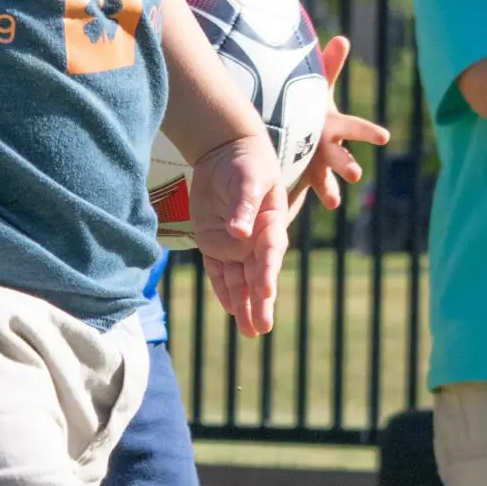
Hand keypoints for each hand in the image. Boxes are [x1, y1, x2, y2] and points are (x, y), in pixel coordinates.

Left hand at [185, 129, 286, 337]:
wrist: (226, 153)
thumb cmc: (245, 162)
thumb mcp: (247, 178)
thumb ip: (244, 205)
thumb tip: (238, 232)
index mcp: (271, 223)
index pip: (270, 252)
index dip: (268, 272)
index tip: (266, 291)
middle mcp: (255, 239)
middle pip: (259, 275)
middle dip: (261, 302)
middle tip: (263, 328)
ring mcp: (236, 245)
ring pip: (241, 281)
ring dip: (245, 305)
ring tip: (250, 332)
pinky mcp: (215, 244)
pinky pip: (220, 273)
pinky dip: (225, 291)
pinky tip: (231, 311)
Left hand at [298, 34, 388, 211]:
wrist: (294, 129)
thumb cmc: (308, 105)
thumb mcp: (316, 86)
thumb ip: (330, 65)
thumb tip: (342, 39)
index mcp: (332, 124)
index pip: (354, 128)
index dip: (368, 133)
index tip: (384, 138)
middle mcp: (328, 147)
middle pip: (340, 156)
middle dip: (346, 164)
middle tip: (354, 174)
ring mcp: (316, 164)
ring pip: (324, 178)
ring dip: (329, 188)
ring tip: (332, 201)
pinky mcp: (302, 177)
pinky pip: (305, 188)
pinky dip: (308, 196)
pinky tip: (307, 207)